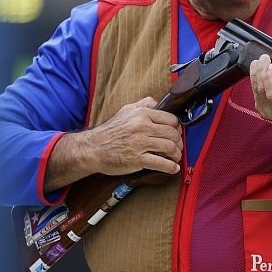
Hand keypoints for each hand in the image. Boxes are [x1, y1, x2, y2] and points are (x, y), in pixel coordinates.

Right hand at [45, 97, 181, 191]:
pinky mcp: (136, 159)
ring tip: (176, 157)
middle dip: (179, 142)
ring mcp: (139, 143)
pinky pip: (160, 163)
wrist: (92, 148)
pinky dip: (170, 167)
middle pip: (172, 134)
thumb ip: (143, 104)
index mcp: (142, 114)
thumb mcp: (126, 110)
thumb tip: (158, 102)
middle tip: (178, 147)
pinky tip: (173, 168)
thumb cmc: (110, 130)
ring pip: (169, 147)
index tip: (177, 133)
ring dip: (177, 154)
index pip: (171, 119)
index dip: (177, 127)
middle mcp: (142, 127)